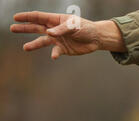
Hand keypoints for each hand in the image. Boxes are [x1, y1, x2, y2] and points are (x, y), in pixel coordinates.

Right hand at [10, 11, 125, 59]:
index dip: (27, 17)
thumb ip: (61, 29)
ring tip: (25, 47)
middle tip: (12, 28)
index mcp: (56, 20)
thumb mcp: (74, 26)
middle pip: (36, 28)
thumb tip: (48, 33)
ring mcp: (58, 39)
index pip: (38, 17)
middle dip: (25, 28)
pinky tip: (54, 56)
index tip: (16, 17)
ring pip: (42, 41)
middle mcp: (54, 29)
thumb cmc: (85, 28)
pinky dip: (54, 54)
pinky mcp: (63, 49)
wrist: (96, 39)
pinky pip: (56, 51)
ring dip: (34, 44)